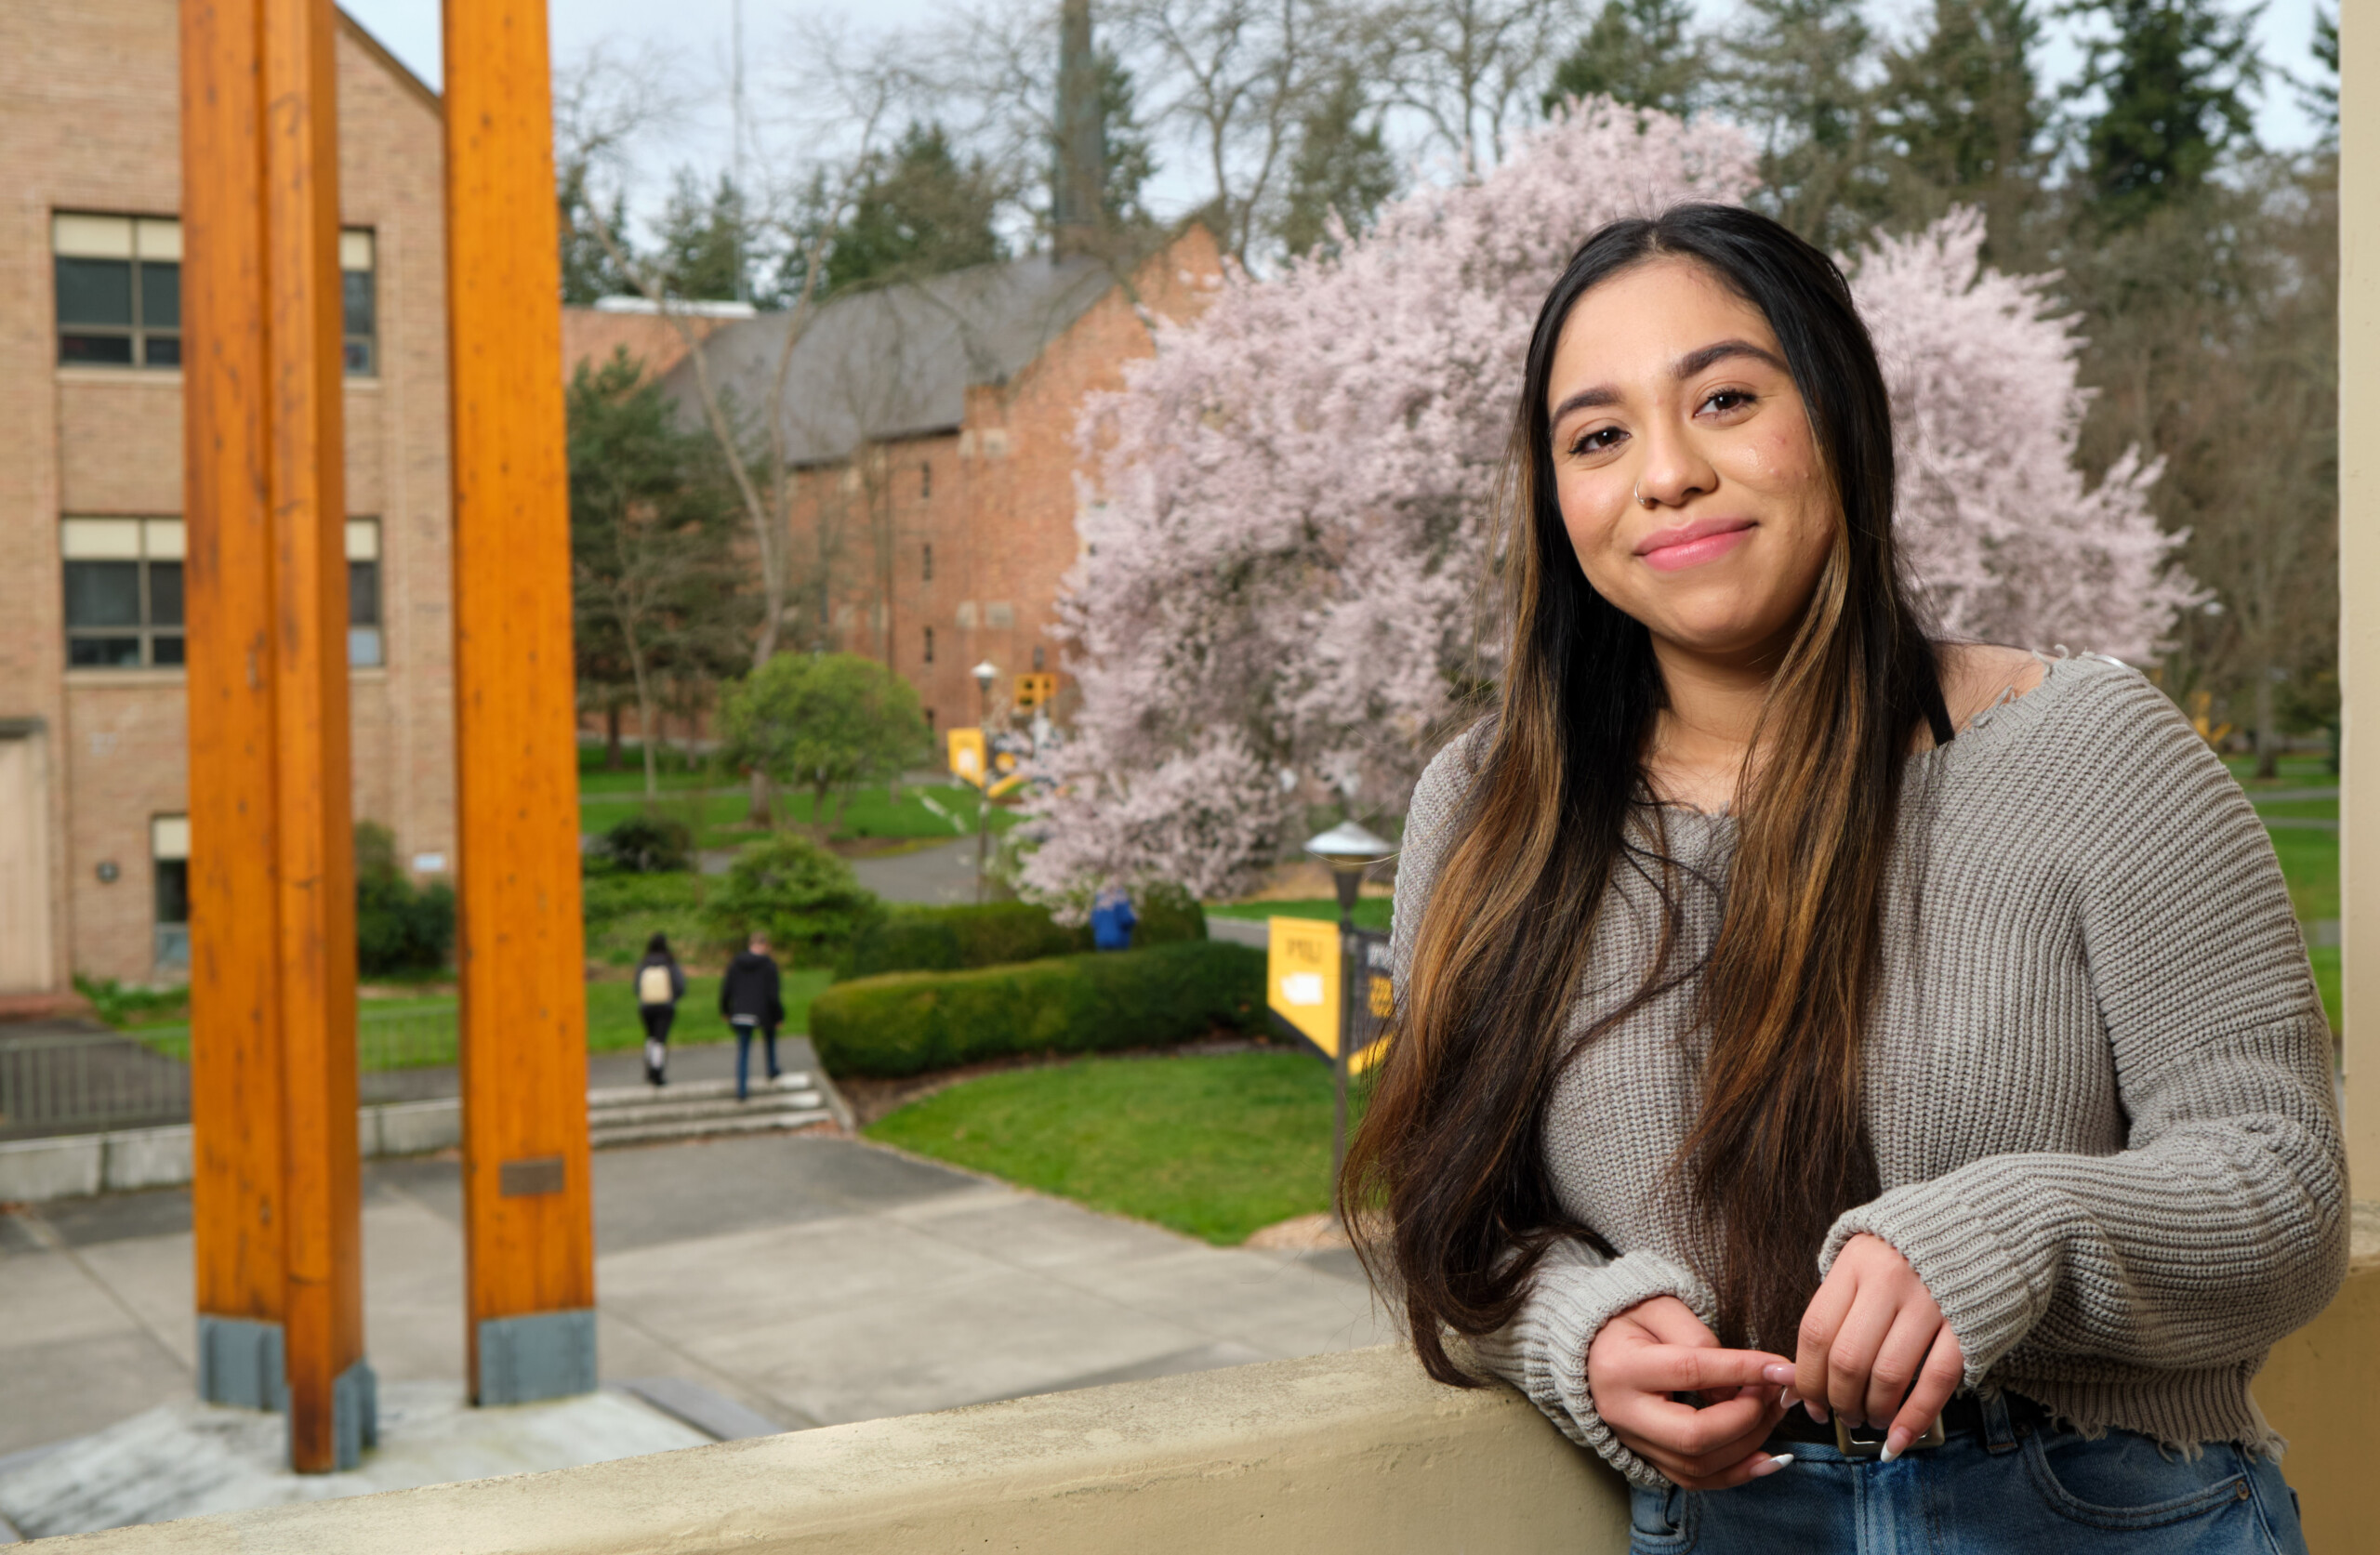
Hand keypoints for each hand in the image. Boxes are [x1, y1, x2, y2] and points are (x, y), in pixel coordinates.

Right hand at [1587, 1295, 1792, 1488]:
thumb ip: (1700, 1340)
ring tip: (1773, 1411)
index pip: (1691, 1372)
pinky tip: (1769, 1458)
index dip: (1743, 1371)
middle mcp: (1623, 1413)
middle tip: (1773, 1392)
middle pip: (1694, 1435)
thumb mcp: (1660, 1308)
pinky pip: (1695, 1480)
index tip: (1782, 1368)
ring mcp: (1633, 1442)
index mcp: (1621, 1367)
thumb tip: (1741, 1387)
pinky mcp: (1648, 1459)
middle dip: (1747, 1417)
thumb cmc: (1630, 1322)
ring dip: (1749, 1443)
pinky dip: (1737, 1473)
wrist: (1592, 1349)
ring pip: (1699, 1464)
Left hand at [1778, 1232, 1965, 1460]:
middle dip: (1838, 1400)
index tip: (1805, 1400)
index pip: (1817, 1332)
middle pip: (1848, 1359)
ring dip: (1873, 1411)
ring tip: (1870, 1420)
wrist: (1983, 1227)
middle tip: (1840, 1415)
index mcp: (1856, 1263)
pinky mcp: (1967, 1327)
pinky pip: (1936, 1382)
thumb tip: (1795, 1374)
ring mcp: (1931, 1303)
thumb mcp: (1863, 1260)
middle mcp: (1890, 1281)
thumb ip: (1835, 1308)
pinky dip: (1914, 1417)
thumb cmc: (1909, 1251)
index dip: (1806, 1377)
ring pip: (1888, 1375)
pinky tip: (1899, 1437)